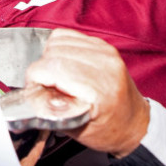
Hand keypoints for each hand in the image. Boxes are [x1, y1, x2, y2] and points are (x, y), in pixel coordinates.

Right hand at [25, 29, 148, 157]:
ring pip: (59, 40)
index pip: (54, 67)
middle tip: (43, 86)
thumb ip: (52, 110)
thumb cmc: (109, 130)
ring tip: (54, 76)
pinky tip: (62, 64)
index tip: (33, 89)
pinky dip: (59, 48)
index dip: (35, 77)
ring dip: (48, 57)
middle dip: (41, 68)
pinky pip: (69, 36)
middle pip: (54, 52)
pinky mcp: (103, 45)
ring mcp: (106, 51)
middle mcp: (105, 64)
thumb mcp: (76, 129)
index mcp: (100, 88)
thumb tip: (30, 94)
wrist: (135, 123)